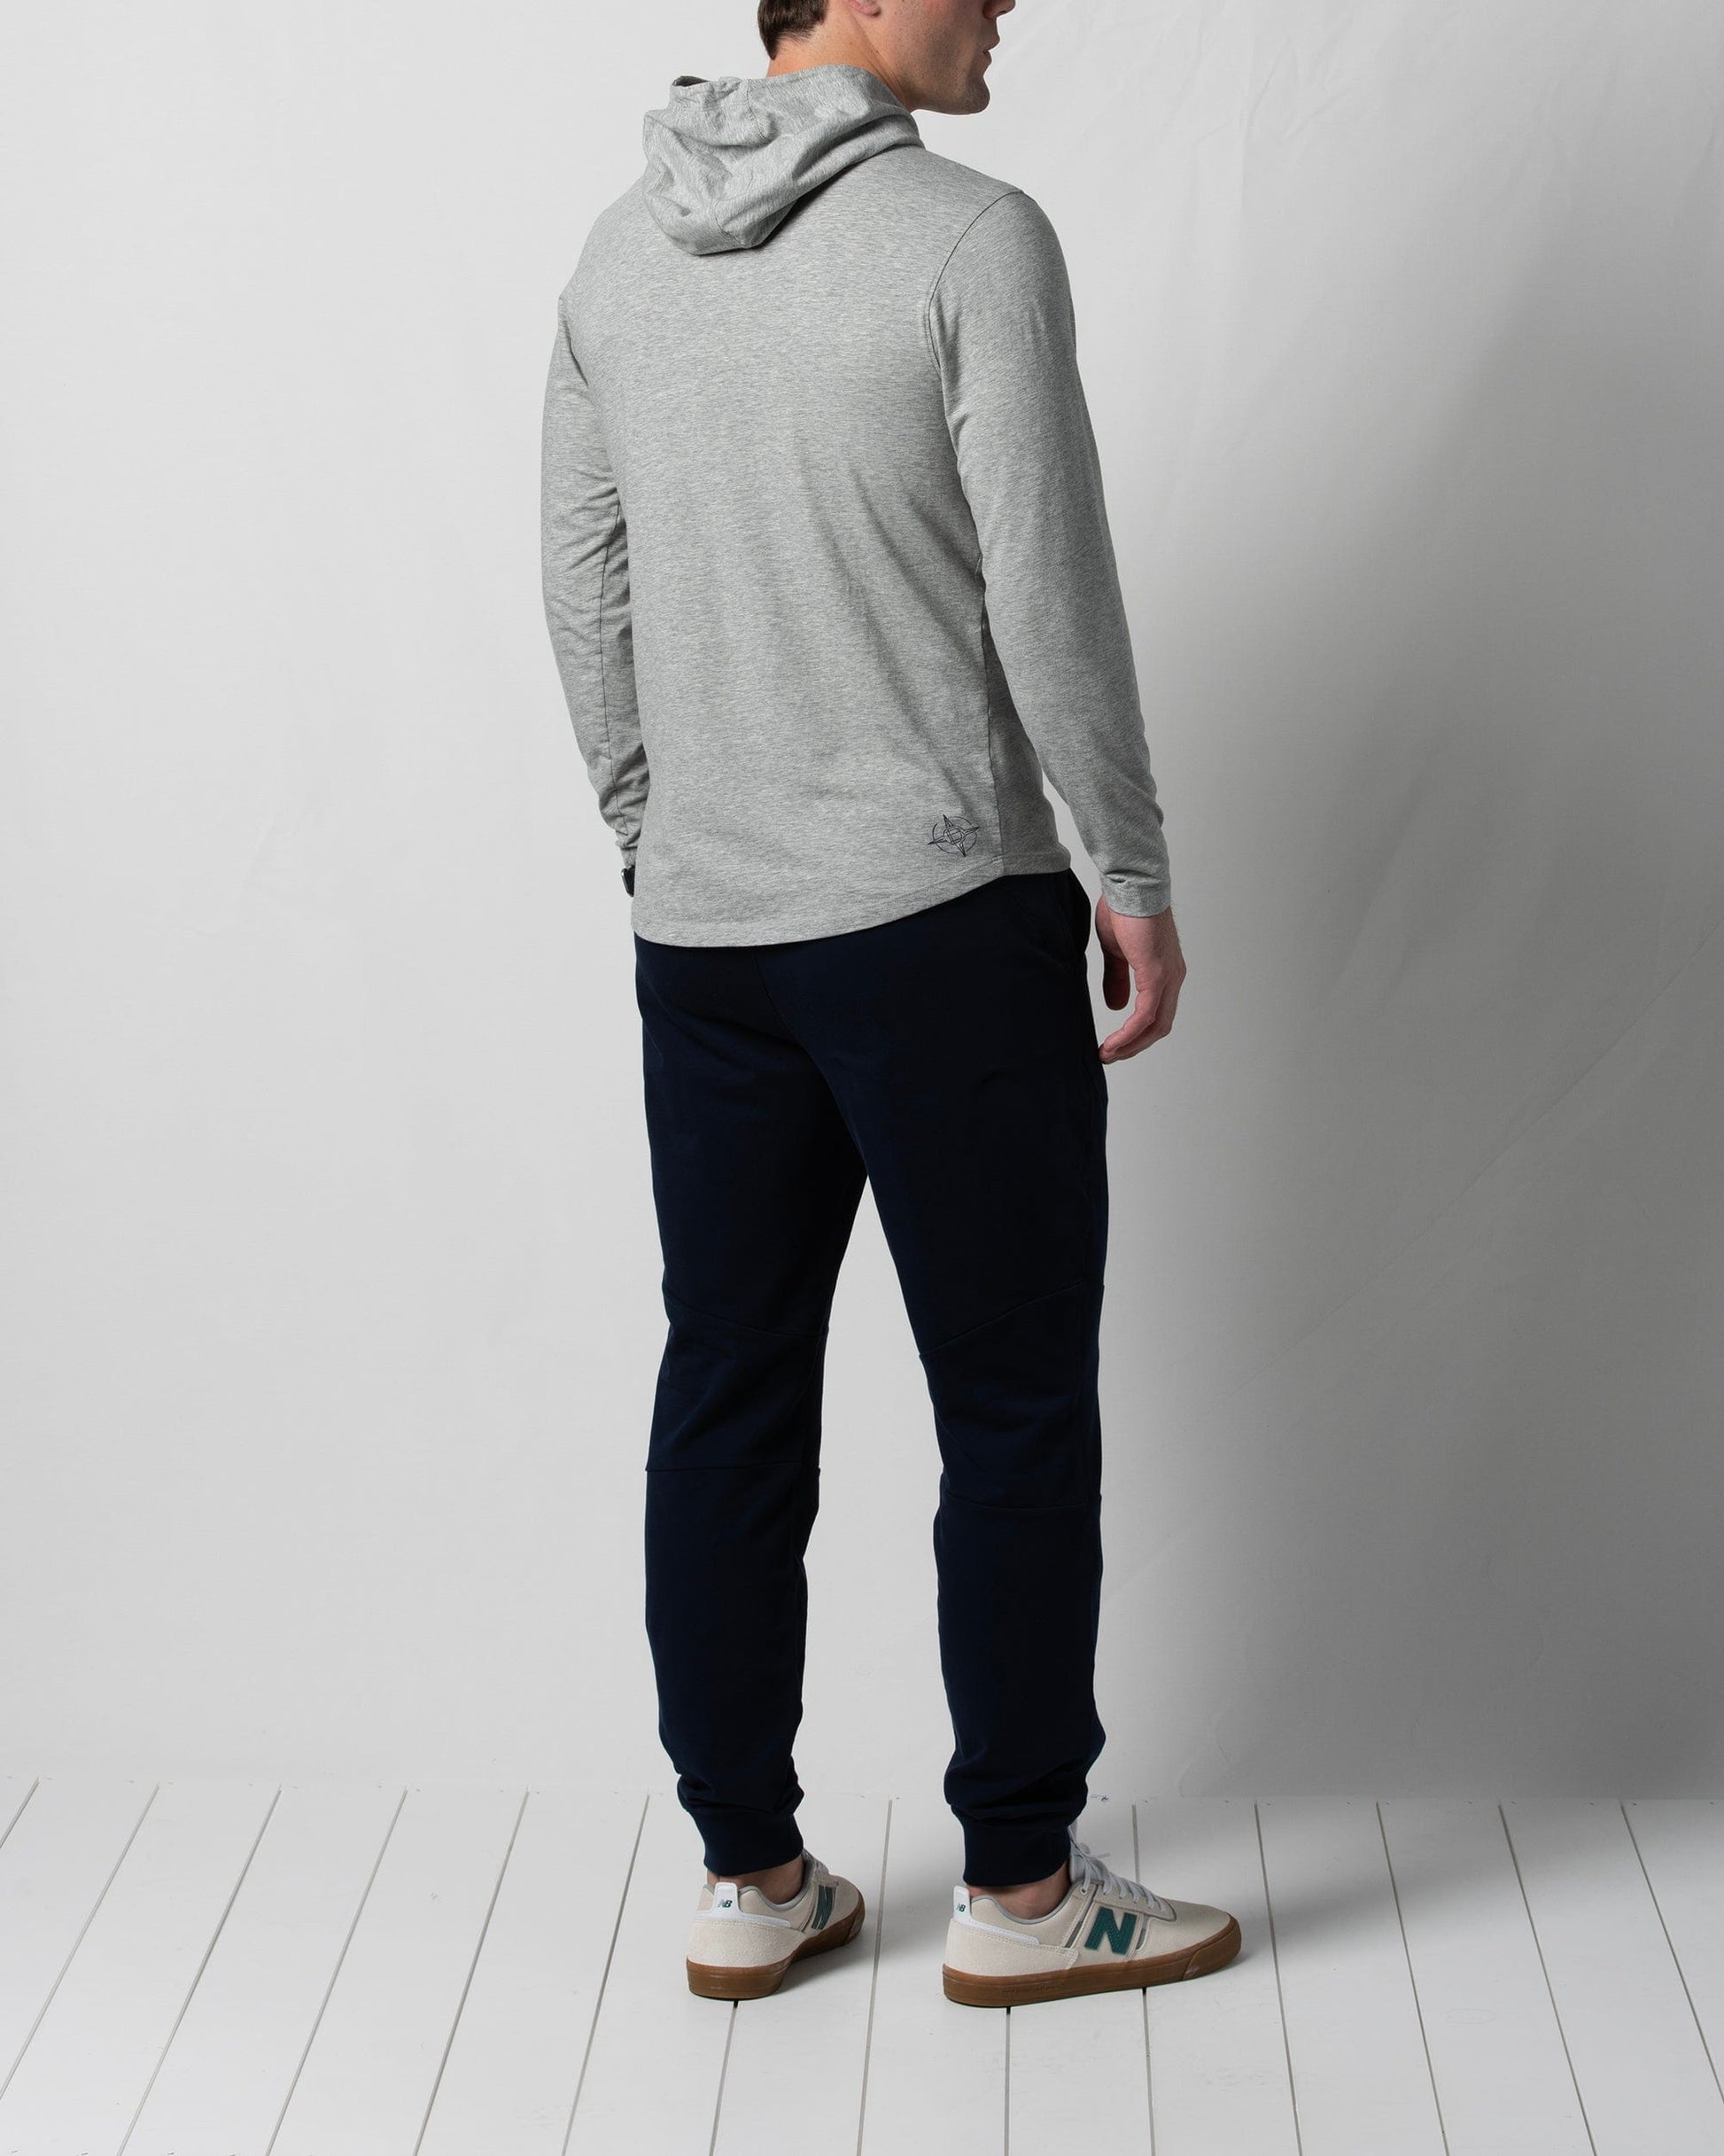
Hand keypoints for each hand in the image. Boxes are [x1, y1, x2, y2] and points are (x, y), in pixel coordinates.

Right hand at [1095, 898, 1184, 1061]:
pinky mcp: (1157, 974)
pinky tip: (1113, 1041)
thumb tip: (1116, 1006)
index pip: (1156, 1014)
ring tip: (1108, 1054)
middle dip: (1134, 1046)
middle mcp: (1173, 977)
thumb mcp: (1116, 952)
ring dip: (1131, 1044)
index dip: (1136, 1034)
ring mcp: (1167, 977)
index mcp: (1165, 972)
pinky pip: (1145, 1015)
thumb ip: (1117, 979)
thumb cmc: (1123, 910)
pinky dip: (1129, 1033)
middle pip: (1159, 1026)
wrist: (1129, 886)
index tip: (1114, 1045)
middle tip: (1110, 1056)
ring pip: (1155, 1026)